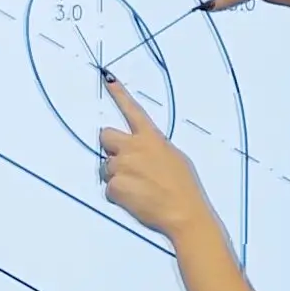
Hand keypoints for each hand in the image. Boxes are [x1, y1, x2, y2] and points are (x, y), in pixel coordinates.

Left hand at [97, 74, 217, 241]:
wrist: (184, 212)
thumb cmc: (184, 187)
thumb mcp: (174, 158)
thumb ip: (154, 148)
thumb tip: (144, 151)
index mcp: (151, 138)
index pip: (132, 110)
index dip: (119, 94)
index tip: (108, 78)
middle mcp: (133, 147)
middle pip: (105, 137)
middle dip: (111, 148)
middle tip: (126, 164)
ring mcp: (122, 167)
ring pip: (106, 167)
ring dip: (116, 176)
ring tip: (138, 189)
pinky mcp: (115, 186)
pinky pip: (109, 188)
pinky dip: (118, 195)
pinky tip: (136, 200)